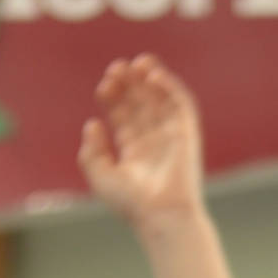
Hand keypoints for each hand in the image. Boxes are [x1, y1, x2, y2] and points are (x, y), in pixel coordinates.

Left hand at [80, 56, 206, 223]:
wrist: (161, 215)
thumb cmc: (131, 203)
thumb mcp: (100, 176)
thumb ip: (91, 151)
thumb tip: (93, 123)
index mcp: (134, 153)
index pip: (123, 116)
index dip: (113, 98)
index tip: (103, 87)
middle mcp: (153, 142)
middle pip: (140, 104)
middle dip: (129, 85)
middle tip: (117, 68)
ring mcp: (171, 137)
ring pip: (160, 99)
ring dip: (149, 79)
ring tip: (137, 63)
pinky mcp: (186, 134)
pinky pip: (180, 104)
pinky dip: (169, 87)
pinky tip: (153, 75)